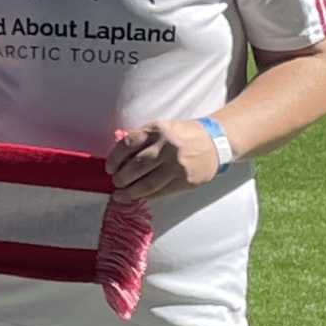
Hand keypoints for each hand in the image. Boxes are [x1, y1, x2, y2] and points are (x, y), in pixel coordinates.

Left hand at [107, 118, 223, 201]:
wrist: (216, 142)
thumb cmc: (183, 135)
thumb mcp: (162, 128)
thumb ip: (143, 139)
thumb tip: (118, 159)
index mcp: (157, 130)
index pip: (127, 144)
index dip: (114, 159)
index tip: (109, 168)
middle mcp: (166, 147)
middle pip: (135, 166)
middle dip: (120, 178)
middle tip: (115, 182)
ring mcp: (177, 165)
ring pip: (146, 184)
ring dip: (129, 192)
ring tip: (120, 194)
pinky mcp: (185, 180)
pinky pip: (160, 192)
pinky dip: (145, 196)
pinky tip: (137, 197)